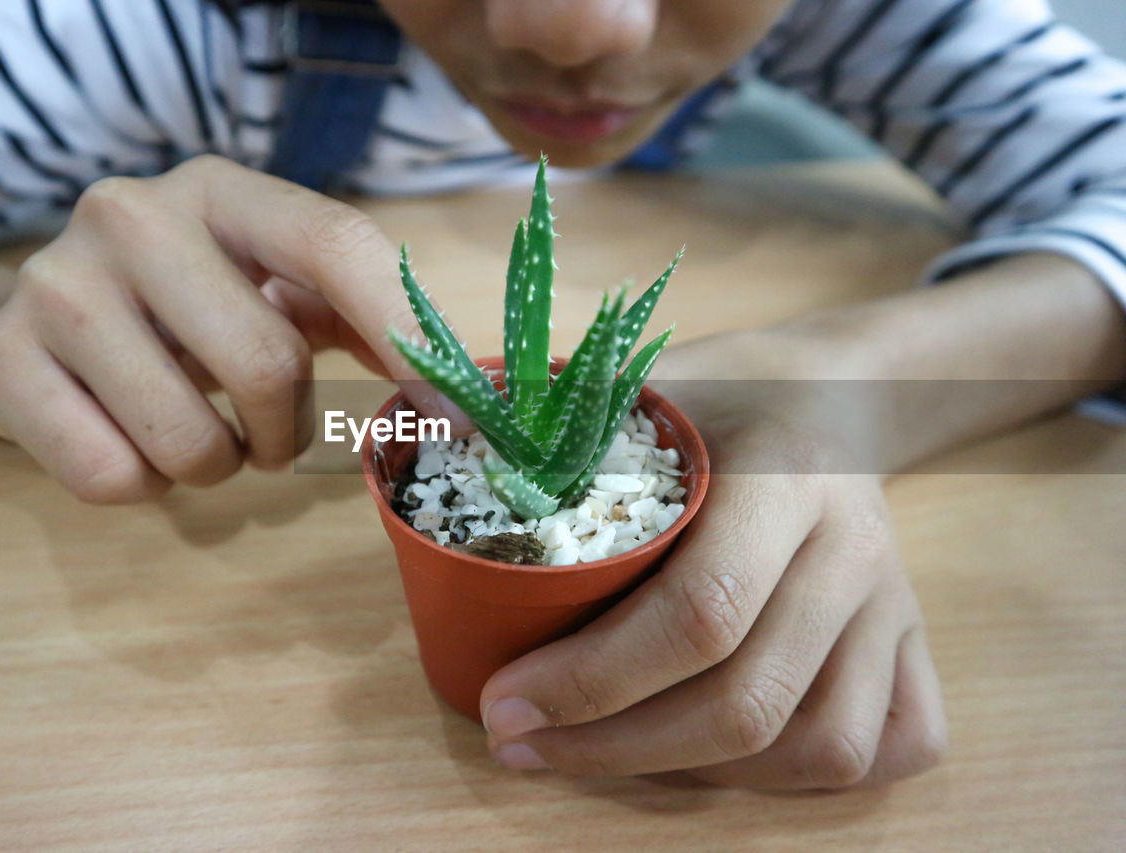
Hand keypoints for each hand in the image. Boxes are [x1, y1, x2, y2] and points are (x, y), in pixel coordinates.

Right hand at [0, 155, 454, 502]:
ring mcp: (57, 284)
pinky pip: (115, 478)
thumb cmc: (186, 313)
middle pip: (266, 362)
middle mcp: (131, 215)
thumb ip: (360, 319)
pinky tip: (127, 441)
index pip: (333, 241)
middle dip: (285, 430)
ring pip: (191, 441)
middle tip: (267, 435)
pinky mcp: (1, 359)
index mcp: (222, 190)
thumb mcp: (270, 289)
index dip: (401, 332)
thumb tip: (461, 396)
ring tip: (196, 434)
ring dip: (218, 466)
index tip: (450, 414)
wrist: (36, 328)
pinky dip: (146, 489)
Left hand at [478, 330, 947, 787]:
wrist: (839, 391)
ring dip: (700, 774)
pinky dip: (804, 776)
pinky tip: (723, 754)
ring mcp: (894, 604)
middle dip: (616, 747)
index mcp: (784, 479)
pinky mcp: (915, 640)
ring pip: (823, 747)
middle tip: (520, 745)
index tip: (505, 703)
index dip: (592, 679)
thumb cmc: (721, 394)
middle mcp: (854, 550)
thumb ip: (561, 426)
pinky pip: (894, 744)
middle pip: (749, 700)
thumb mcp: (644, 385)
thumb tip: (443, 456)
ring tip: (605, 753)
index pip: (700, 612)